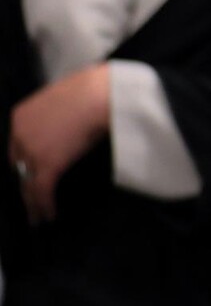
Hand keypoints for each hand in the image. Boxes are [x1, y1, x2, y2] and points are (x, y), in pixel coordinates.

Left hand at [9, 63, 111, 223]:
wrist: (100, 93)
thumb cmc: (92, 88)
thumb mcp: (65, 100)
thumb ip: (56, 117)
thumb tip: (65, 129)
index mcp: (20, 116)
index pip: (16, 147)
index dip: (23, 163)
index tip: (29, 172)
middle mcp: (18, 134)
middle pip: (18, 166)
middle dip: (24, 182)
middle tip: (30, 197)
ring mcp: (32, 150)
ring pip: (26, 182)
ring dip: (32, 202)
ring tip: (37, 216)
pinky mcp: (47, 164)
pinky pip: (41, 191)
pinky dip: (44, 206)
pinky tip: (49, 215)